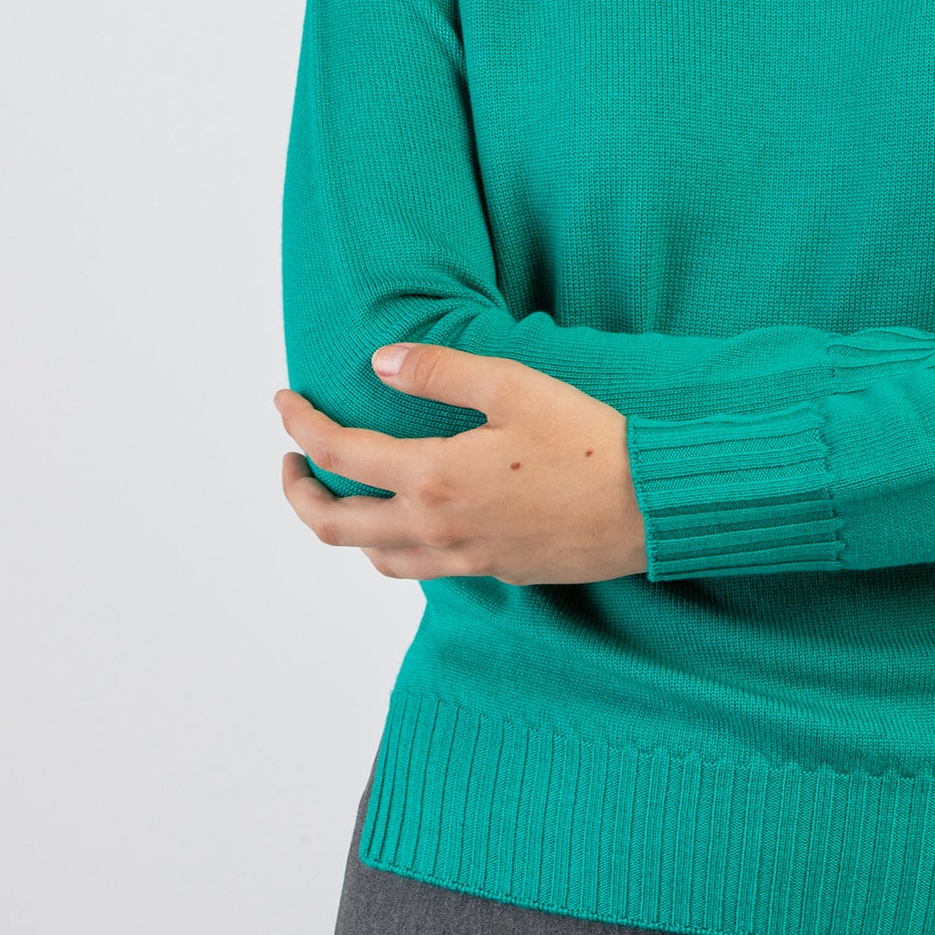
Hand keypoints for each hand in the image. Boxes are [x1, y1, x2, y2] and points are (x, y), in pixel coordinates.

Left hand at [273, 344, 648, 583]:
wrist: (650, 507)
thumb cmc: (590, 440)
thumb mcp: (513, 387)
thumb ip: (437, 372)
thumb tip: (378, 363)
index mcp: (434, 477)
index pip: (339, 454)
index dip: (301, 424)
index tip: (284, 400)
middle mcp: (437, 527)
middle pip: (333, 525)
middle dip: (297, 492)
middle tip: (289, 461)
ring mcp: (465, 558)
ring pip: (373, 556)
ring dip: (341, 526)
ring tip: (339, 493)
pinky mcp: (495, 571)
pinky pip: (419, 568)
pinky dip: (390, 546)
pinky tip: (407, 520)